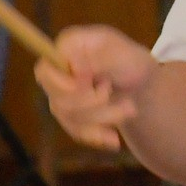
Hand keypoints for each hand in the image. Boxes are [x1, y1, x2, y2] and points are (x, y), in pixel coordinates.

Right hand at [36, 25, 155, 152]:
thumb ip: (100, 59)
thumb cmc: (132, 61)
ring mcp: (60, 93)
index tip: (93, 83)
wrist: (140, 83)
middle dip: (91, 104)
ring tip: (131, 110)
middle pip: (58, 98)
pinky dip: (96, 134)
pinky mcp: (69, 114)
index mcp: (68, 46)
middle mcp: (58, 70)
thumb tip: (76, 70)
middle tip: (116, 93)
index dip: (66, 84)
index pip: (45, 70)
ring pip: (69, 117)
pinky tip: (113, 139)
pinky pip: (75, 130)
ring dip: (103, 117)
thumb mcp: (124, 54)